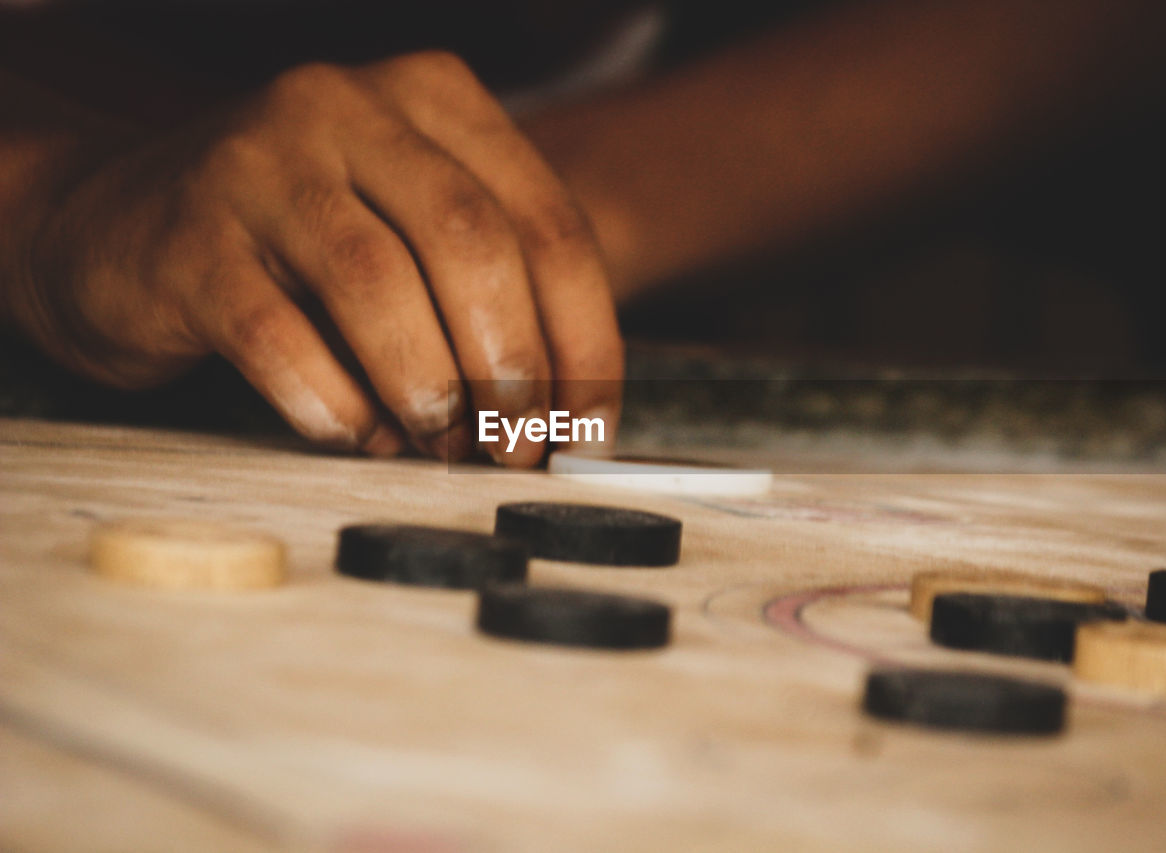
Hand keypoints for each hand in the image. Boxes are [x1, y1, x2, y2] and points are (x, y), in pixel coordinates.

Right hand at [11, 53, 622, 464]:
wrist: (120, 222)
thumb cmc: (300, 245)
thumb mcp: (411, 232)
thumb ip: (489, 295)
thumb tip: (565, 417)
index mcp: (433, 98)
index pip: (550, 224)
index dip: (585, 342)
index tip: (589, 429)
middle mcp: (349, 108)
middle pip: (473, 242)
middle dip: (512, 365)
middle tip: (516, 447)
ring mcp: (261, 164)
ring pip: (379, 284)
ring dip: (429, 388)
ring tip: (442, 447)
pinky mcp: (189, 237)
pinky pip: (279, 336)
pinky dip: (334, 405)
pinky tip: (359, 436)